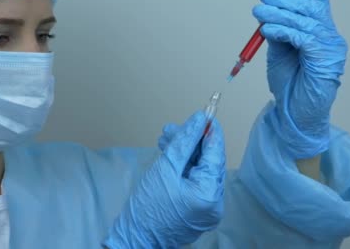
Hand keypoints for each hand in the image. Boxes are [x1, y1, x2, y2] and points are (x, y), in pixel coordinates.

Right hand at [103, 112, 225, 247]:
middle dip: (190, 142)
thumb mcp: (165, 168)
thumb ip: (184, 142)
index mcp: (210, 193)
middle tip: (171, 128)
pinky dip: (182, 167)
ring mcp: (206, 207)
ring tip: (164, 139)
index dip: (209, 131)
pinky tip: (168, 154)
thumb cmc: (147, 206)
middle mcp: (214, 202)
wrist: (134, 237)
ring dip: (183, 153)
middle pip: (207, 161)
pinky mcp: (196, 209)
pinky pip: (193, 181)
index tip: (204, 113)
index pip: (215, 154)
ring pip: (199, 170)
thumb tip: (199, 119)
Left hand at [252, 0, 347, 158]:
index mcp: (317, 27)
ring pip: (304, 20)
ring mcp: (330, 47)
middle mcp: (328, 33)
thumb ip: (277, 30)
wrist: (294, 115)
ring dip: (278, 14)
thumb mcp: (278, 50)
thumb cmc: (288, 83)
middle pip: (308, 4)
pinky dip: (284, 31)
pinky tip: (268, 29)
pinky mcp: (325, 60)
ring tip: (258, 13)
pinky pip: (303, 38)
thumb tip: (267, 14)